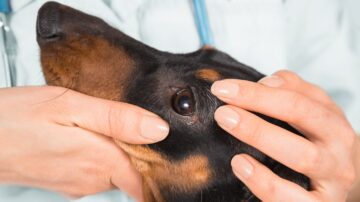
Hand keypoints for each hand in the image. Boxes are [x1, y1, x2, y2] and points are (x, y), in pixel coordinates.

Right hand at [0, 86, 168, 199]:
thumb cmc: (17, 118)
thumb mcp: (71, 106)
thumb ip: (117, 119)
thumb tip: (158, 130)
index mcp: (100, 160)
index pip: (148, 178)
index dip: (161, 162)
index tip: (167, 145)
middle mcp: (92, 179)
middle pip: (134, 171)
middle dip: (141, 150)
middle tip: (136, 121)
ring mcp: (78, 184)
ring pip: (115, 169)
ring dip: (120, 149)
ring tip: (112, 122)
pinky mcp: (67, 181)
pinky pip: (96, 170)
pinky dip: (101, 153)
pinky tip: (91, 133)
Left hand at [211, 70, 358, 200]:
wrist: (345, 180)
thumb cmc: (319, 142)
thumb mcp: (312, 112)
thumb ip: (290, 91)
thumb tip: (266, 82)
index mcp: (332, 120)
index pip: (295, 98)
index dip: (256, 92)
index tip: (222, 90)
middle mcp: (337, 148)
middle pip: (301, 118)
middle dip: (258, 107)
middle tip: (222, 111)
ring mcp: (333, 179)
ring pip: (302, 157)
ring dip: (261, 137)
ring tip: (229, 126)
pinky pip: (294, 198)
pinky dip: (266, 183)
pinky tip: (241, 165)